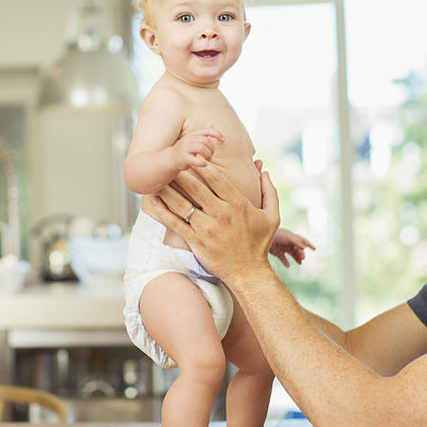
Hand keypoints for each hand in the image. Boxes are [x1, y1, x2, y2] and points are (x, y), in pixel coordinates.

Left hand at [148, 162, 279, 284]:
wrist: (249, 273)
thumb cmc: (259, 244)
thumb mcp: (272, 216)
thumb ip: (269, 191)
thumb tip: (264, 169)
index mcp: (238, 204)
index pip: (217, 179)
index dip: (203, 165)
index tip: (192, 153)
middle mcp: (221, 214)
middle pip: (195, 187)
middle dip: (181, 172)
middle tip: (169, 160)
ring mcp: (207, 228)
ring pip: (182, 204)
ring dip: (167, 189)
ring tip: (156, 177)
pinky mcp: (196, 241)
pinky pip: (175, 223)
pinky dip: (162, 211)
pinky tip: (154, 201)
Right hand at [170, 124, 223, 170]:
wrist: (170, 159)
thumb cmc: (184, 150)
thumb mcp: (193, 139)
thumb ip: (202, 133)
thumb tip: (210, 124)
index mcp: (193, 134)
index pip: (207, 130)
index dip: (217, 134)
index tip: (223, 140)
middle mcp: (189, 139)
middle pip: (206, 141)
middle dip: (212, 149)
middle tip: (211, 155)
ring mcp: (185, 148)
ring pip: (202, 148)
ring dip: (208, 155)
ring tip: (207, 159)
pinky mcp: (184, 158)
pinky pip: (196, 160)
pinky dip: (203, 163)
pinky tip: (204, 164)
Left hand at [270, 228, 314, 266]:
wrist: (263, 237)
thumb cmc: (277, 235)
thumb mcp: (288, 237)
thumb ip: (296, 242)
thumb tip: (304, 247)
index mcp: (292, 237)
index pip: (302, 241)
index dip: (309, 244)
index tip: (314, 249)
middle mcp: (288, 243)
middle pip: (297, 249)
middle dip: (301, 254)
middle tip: (302, 258)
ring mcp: (282, 248)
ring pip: (292, 254)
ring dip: (296, 258)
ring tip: (300, 263)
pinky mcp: (277, 253)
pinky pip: (283, 259)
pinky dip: (286, 262)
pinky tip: (288, 266)